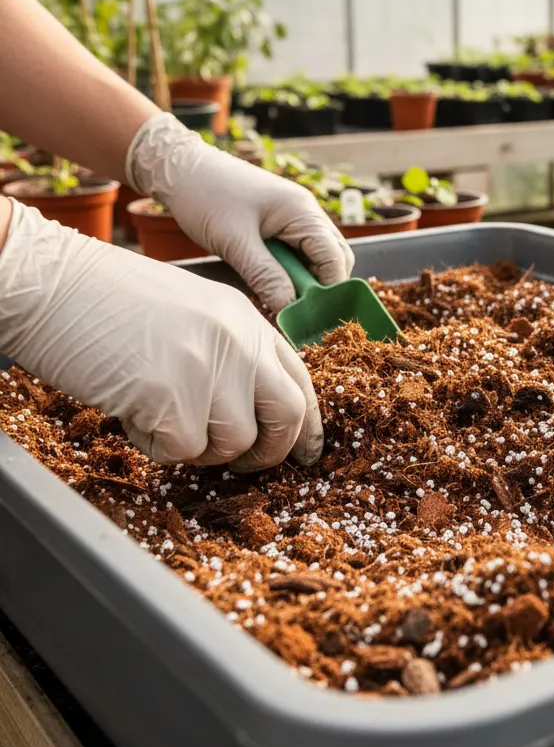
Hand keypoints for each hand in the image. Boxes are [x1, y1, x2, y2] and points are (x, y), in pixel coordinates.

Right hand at [0, 201, 322, 470]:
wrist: (53, 283)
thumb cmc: (108, 302)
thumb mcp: (193, 314)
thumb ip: (229, 355)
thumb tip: (251, 417)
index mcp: (247, 319)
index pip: (300, 378)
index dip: (305, 424)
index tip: (306, 452)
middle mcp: (240, 340)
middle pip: (287, 415)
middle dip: (268, 452)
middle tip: (239, 463)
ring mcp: (211, 366)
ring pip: (234, 443)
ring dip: (196, 446)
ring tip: (156, 412)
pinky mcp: (174, 395)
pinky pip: (181, 450)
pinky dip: (154, 445)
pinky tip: (130, 410)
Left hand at [125, 112, 353, 311]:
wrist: (179, 168)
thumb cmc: (206, 197)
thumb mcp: (234, 242)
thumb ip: (265, 276)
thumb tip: (290, 309)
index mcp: (302, 211)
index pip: (334, 258)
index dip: (328, 290)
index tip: (312, 317)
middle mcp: (306, 212)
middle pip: (333, 257)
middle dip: (321, 286)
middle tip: (298, 312)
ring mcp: (294, 215)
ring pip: (316, 256)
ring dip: (304, 279)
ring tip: (282, 300)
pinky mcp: (279, 221)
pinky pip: (297, 251)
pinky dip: (290, 270)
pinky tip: (271, 284)